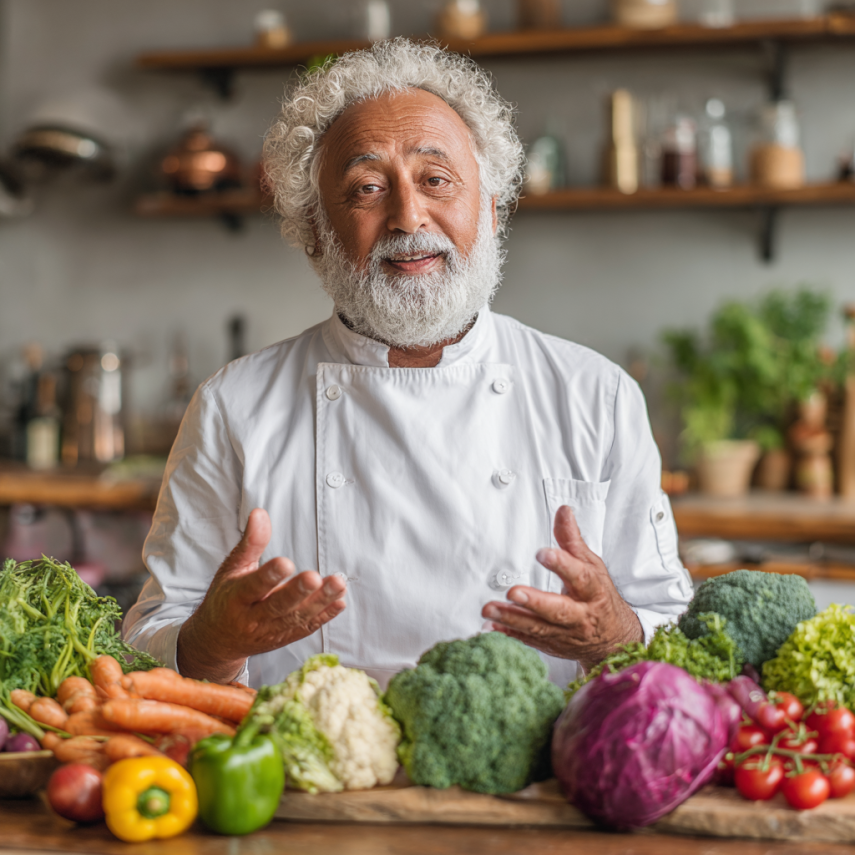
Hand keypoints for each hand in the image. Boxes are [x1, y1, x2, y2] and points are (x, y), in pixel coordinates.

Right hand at [177, 508, 346, 681]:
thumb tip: (260, 512)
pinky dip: (324, 616)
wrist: (219, 640)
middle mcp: (253, 618)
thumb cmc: (226, 598)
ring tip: (338, 584)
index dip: (269, 576)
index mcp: (236, 598)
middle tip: (314, 578)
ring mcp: (270, 632)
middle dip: (297, 593)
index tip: (285, 562)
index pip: (254, 587)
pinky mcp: (285, 638)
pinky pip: (306, 628)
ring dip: (320, 602)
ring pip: (297, 618)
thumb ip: (250, 543)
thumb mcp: (232, 569)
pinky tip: (340, 602)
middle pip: (278, 606)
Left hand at [482, 505, 641, 670]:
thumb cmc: (599, 597)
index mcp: (593, 592)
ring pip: (538, 628)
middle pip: (558, 610)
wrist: (613, 639)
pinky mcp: (551, 645)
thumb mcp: (592, 566)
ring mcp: (565, 635)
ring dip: (512, 619)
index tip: (543, 553)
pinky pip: (528, 641)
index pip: (580, 577)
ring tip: (489, 608)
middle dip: (535, 602)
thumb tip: (563, 511)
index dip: (563, 565)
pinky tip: (490, 625)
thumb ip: (573, 540)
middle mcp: (580, 616)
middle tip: (512, 592)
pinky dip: (509, 634)